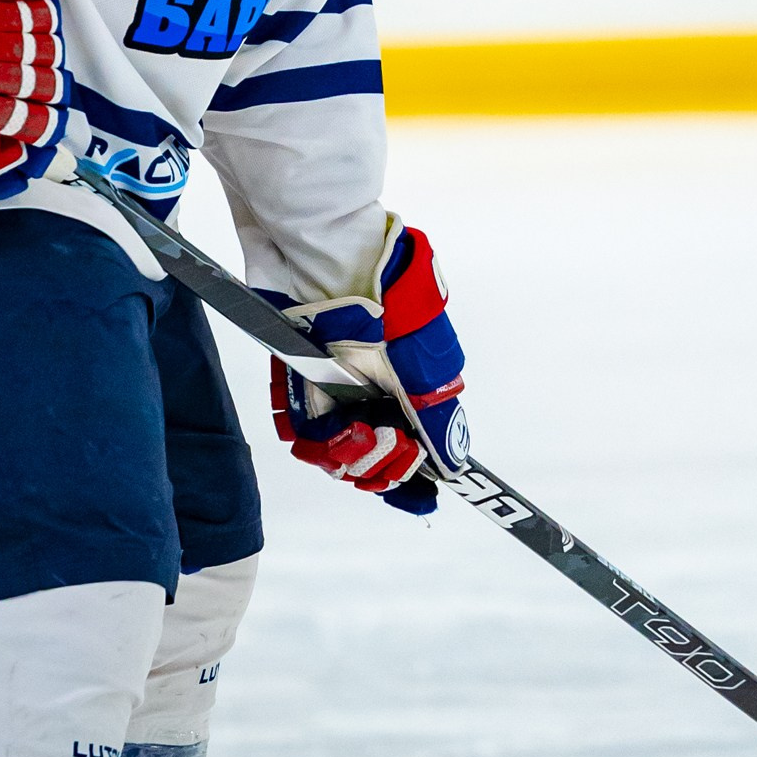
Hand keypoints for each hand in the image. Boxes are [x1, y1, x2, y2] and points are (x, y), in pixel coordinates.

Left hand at [269, 219, 465, 517]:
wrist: (326, 255)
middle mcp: (379, 390)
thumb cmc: (386, 300)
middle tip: (373, 436)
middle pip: (377, 456)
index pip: (417, 447)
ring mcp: (340, 386)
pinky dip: (310, 438)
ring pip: (337, 451)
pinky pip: (303, 429)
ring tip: (345, 433)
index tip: (418, 500)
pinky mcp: (302, 379)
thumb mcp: (421, 364)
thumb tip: (454, 466)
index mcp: (414, 386)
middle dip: (379, 462)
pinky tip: (317, 432)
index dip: (414, 475)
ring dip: (342, 454)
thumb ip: (435, 420)